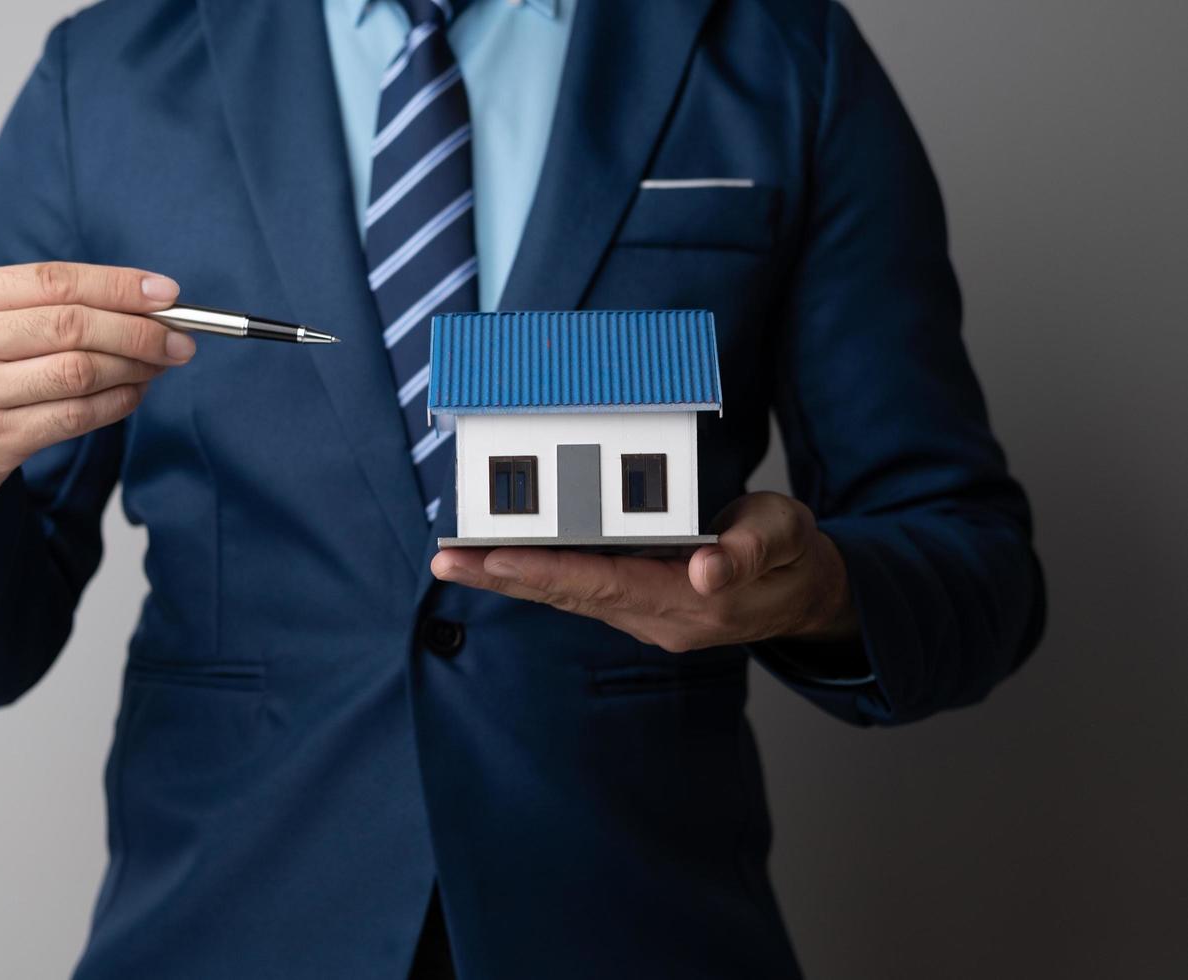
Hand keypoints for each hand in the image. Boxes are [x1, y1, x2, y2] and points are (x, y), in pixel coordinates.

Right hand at [0, 262, 192, 548]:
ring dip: (132, 368)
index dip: (118, 285)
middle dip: (139, 330)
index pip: (53, 281)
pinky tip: (132, 395)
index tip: (168, 294)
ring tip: (158, 366)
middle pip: (71, 325)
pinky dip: (115, 404)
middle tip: (180, 339)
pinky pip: (73, 417)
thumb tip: (142, 302)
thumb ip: (43, 307)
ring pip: (78, 371)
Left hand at [430, 492, 859, 651]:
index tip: (497, 558)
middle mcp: (655, 619)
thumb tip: (707, 569)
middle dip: (504, 577)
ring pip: (565, 595)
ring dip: (507, 578)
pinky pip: (576, 590)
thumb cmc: (792, 556)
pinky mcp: (633, 604)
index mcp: (691, 603)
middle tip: (446, 559)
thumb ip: (749, 550)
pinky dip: (534, 574)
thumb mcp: (786, 537)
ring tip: (452, 558)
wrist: (802, 594)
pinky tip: (493, 560)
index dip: (549, 570)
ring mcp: (641, 616)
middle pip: (568, 595)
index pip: (606, 583)